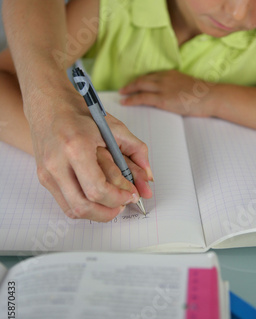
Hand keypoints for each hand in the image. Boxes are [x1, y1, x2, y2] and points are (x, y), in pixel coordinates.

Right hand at [30, 88, 152, 222]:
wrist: (49, 104)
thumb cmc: (80, 113)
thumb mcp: (113, 126)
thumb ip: (136, 150)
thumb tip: (148, 178)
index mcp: (76, 147)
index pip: (97, 189)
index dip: (118, 198)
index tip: (131, 195)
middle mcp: (57, 162)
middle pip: (83, 206)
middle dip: (108, 212)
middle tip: (123, 205)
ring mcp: (47, 172)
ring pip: (72, 210)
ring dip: (96, 214)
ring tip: (112, 205)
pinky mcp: (43, 177)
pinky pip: (64, 203)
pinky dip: (83, 207)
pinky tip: (97, 200)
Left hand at [119, 70, 214, 115]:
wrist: (211, 96)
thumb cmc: (204, 95)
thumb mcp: (190, 86)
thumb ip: (179, 88)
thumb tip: (175, 95)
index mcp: (172, 74)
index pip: (152, 75)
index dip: (142, 79)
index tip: (136, 83)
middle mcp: (165, 78)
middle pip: (143, 79)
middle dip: (132, 84)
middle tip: (123, 88)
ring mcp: (163, 88)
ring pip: (140, 86)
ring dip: (128, 90)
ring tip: (122, 94)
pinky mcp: (163, 99)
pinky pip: (142, 98)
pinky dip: (132, 99)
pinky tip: (125, 102)